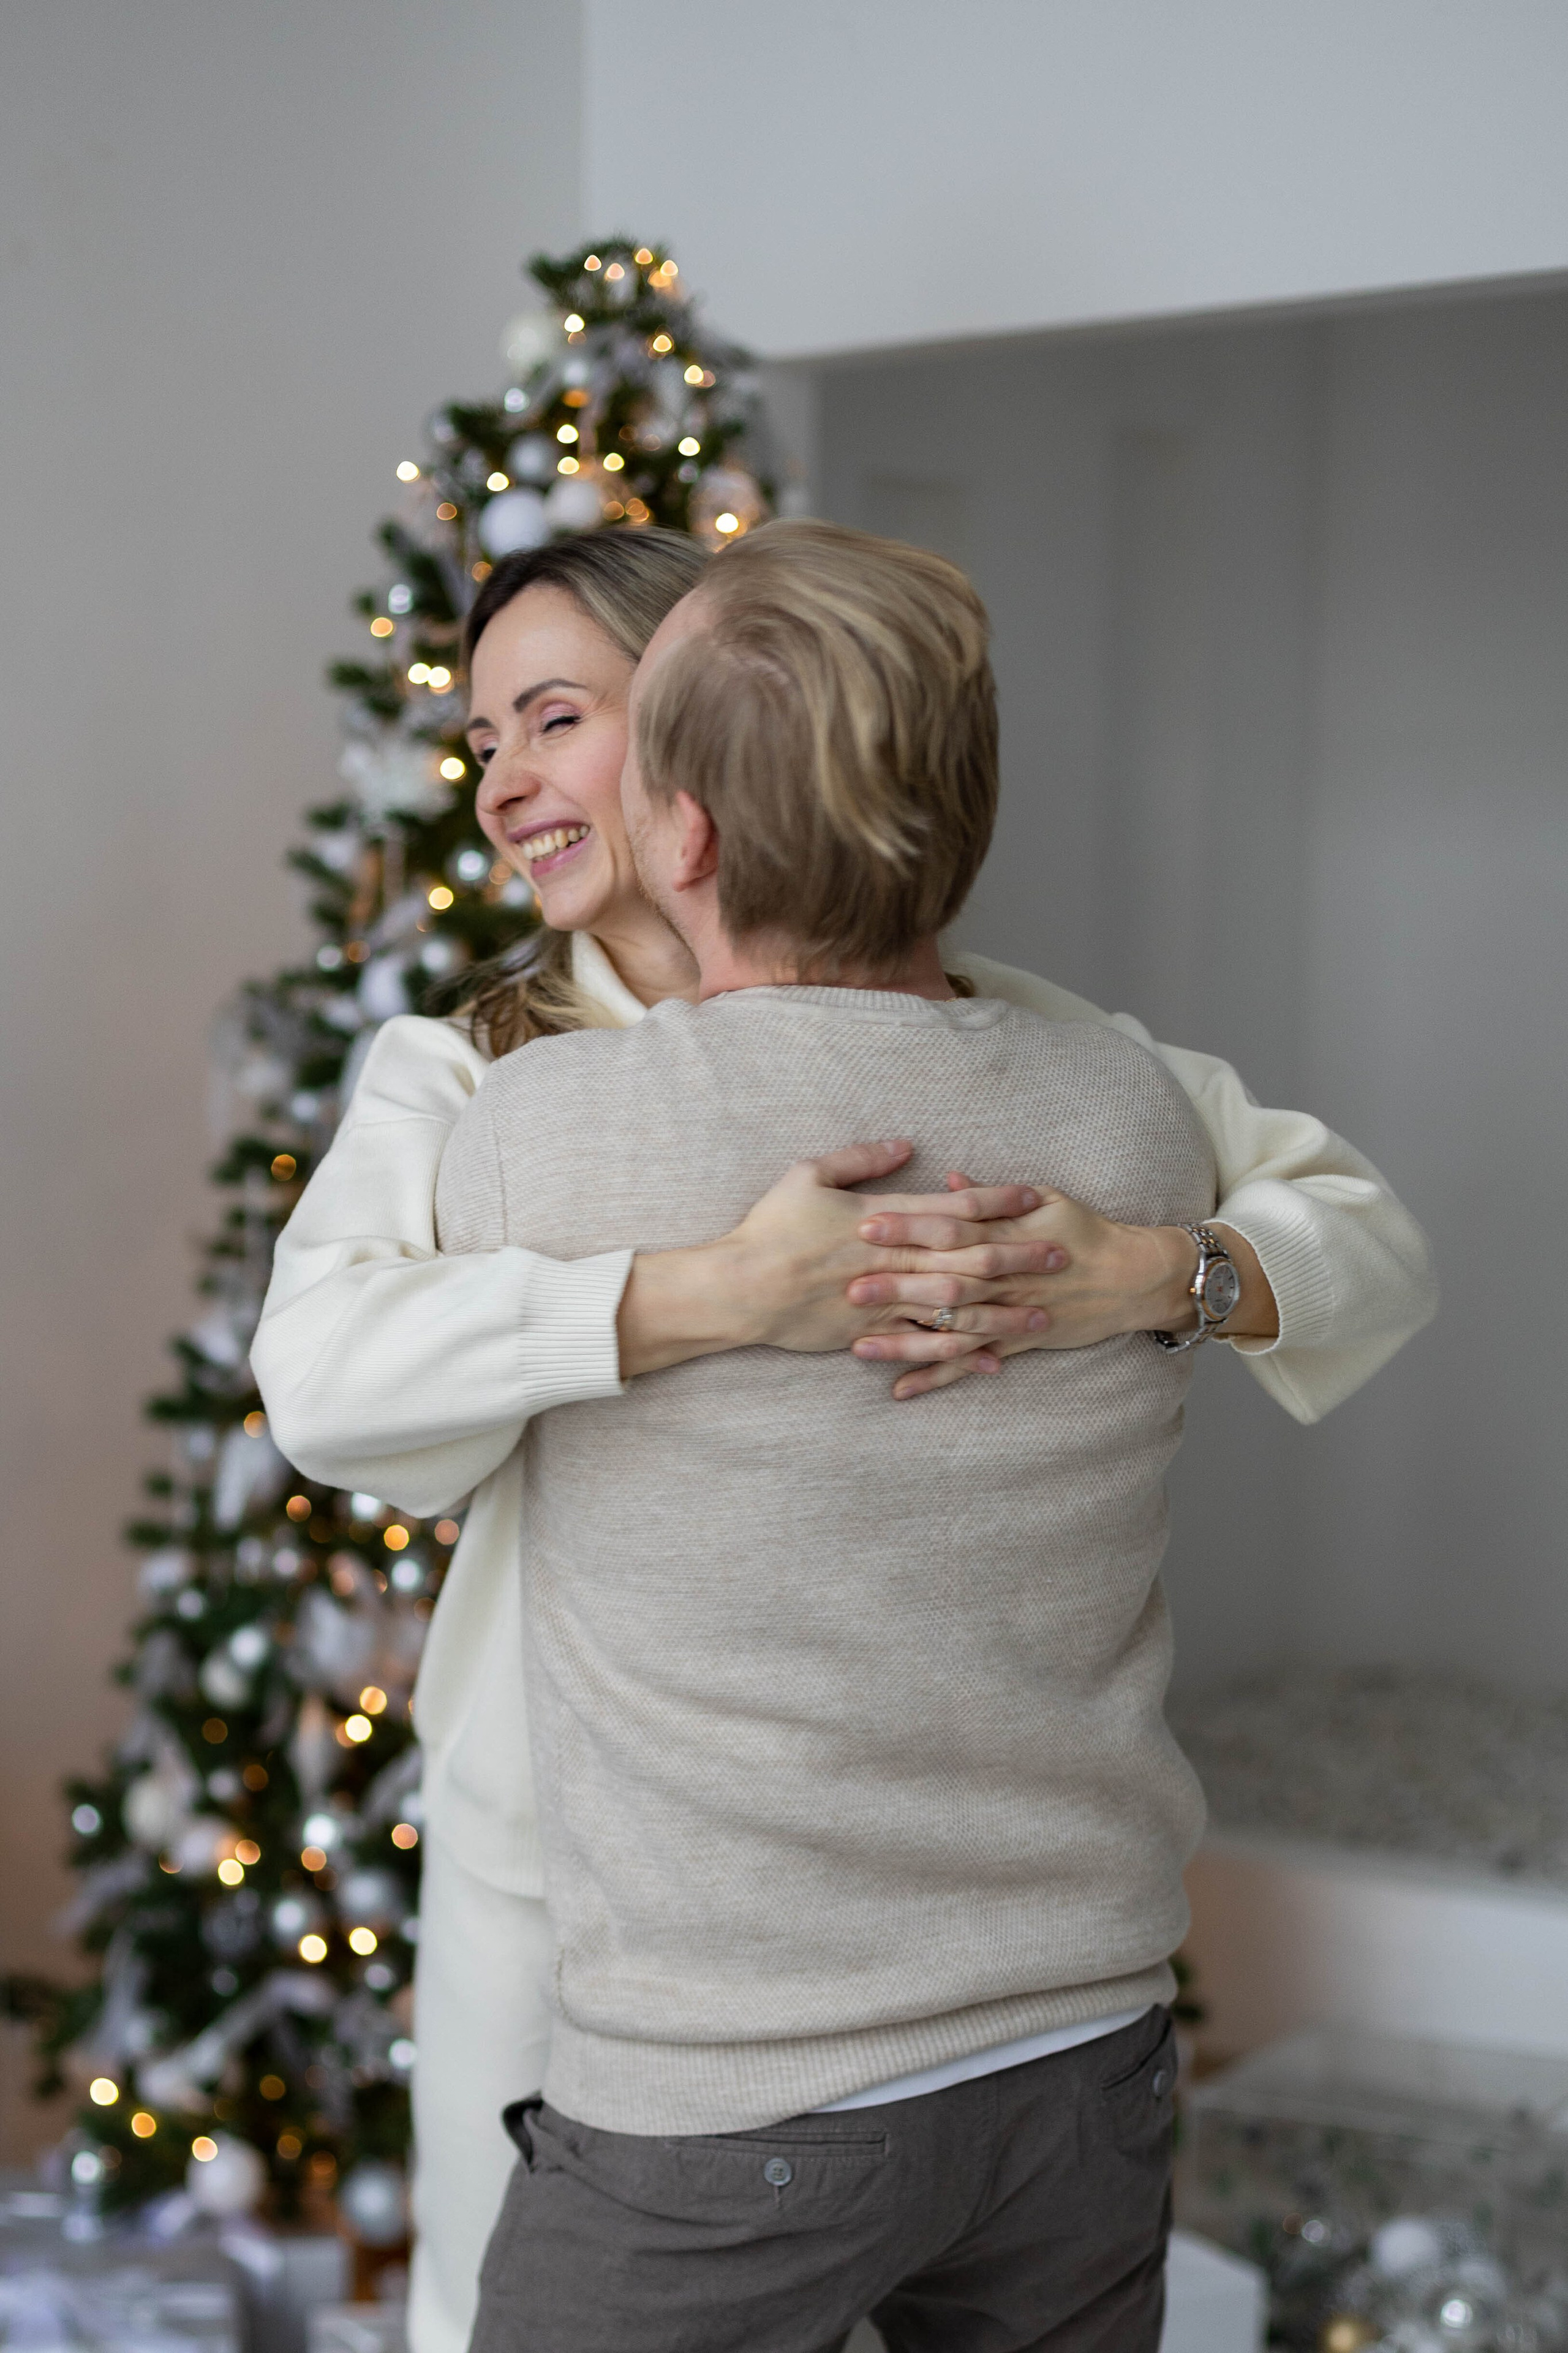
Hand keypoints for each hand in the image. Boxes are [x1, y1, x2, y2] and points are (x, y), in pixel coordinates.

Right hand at [616, 1143, 1060, 1379]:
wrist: (739, 1288)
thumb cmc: (770, 1227)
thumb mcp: (808, 1174)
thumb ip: (859, 1157)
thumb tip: (905, 1143)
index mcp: (883, 1218)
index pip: (953, 1208)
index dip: (999, 1202)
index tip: (1036, 1198)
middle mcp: (892, 1261)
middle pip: (969, 1259)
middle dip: (1019, 1257)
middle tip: (1062, 1256)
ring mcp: (884, 1302)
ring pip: (957, 1309)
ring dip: (1003, 1311)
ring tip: (1043, 1313)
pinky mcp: (871, 1334)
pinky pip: (925, 1347)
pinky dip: (961, 1354)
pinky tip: (993, 1360)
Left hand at [848, 1179, 1275, 1397]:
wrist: (1132, 1276)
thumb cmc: (1083, 1230)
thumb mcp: (1042, 1199)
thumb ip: (989, 1195)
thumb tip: (945, 1181)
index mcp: (1006, 1233)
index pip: (950, 1227)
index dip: (908, 1226)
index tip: (866, 1223)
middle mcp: (1005, 1275)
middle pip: (943, 1279)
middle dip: (896, 1285)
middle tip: (848, 1287)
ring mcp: (1011, 1312)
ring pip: (952, 1328)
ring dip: (906, 1340)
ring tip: (858, 1347)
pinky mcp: (1018, 1343)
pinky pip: (972, 1362)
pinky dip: (938, 1376)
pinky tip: (901, 1390)